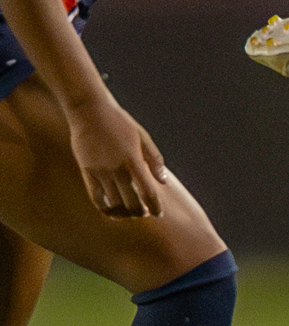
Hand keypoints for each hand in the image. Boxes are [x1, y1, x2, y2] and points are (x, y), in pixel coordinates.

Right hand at [68, 96, 167, 217]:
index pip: (148, 192)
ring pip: (114, 203)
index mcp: (134, 161)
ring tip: (130, 214)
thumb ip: (154, 159)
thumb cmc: (120, 122)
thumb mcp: (143, 137)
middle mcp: (117, 169)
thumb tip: (163, 182)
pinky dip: (105, 208)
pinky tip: (112, 211)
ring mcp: (100, 172)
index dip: (155, 206)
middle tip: (145, 213)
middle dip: (140, 212)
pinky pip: (96, 197)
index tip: (159, 214)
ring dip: (124, 212)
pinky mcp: (87, 172)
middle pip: (131, 202)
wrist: (89, 112)